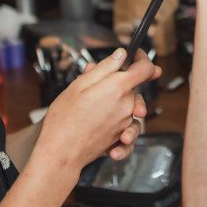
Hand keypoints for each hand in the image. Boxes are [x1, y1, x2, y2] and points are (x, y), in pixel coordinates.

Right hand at [36, 48, 157, 167]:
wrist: (61, 152)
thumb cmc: (65, 119)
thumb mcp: (80, 85)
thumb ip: (105, 68)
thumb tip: (121, 55)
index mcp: (118, 88)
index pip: (145, 68)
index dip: (142, 59)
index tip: (136, 56)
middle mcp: (126, 105)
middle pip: (135, 88)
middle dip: (120, 83)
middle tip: (98, 83)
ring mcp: (125, 123)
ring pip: (130, 107)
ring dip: (116, 102)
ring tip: (96, 104)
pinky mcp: (121, 137)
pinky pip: (129, 130)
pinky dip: (121, 125)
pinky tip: (105, 123)